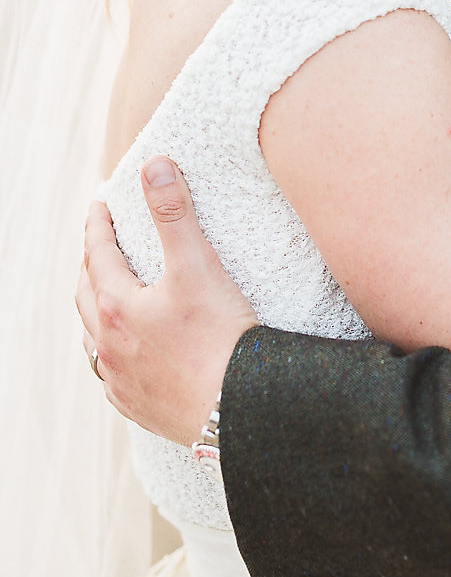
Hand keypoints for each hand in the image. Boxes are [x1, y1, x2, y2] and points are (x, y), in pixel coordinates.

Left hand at [76, 157, 257, 445]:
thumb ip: (174, 213)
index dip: (98, 225)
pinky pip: (111, 376)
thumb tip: (154, 165)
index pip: (98, 254)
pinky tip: (125, 355)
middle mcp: (108, 345)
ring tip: (104, 297)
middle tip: (99, 245)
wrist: (238, 411)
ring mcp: (120, 380)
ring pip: (92, 339)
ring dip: (94, 311)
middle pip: (86, 295)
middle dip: (90, 265)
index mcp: (116, 306)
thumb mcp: (198, 266)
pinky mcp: (138, 407)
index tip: (99, 206)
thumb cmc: (219, 338)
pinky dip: (111, 353)